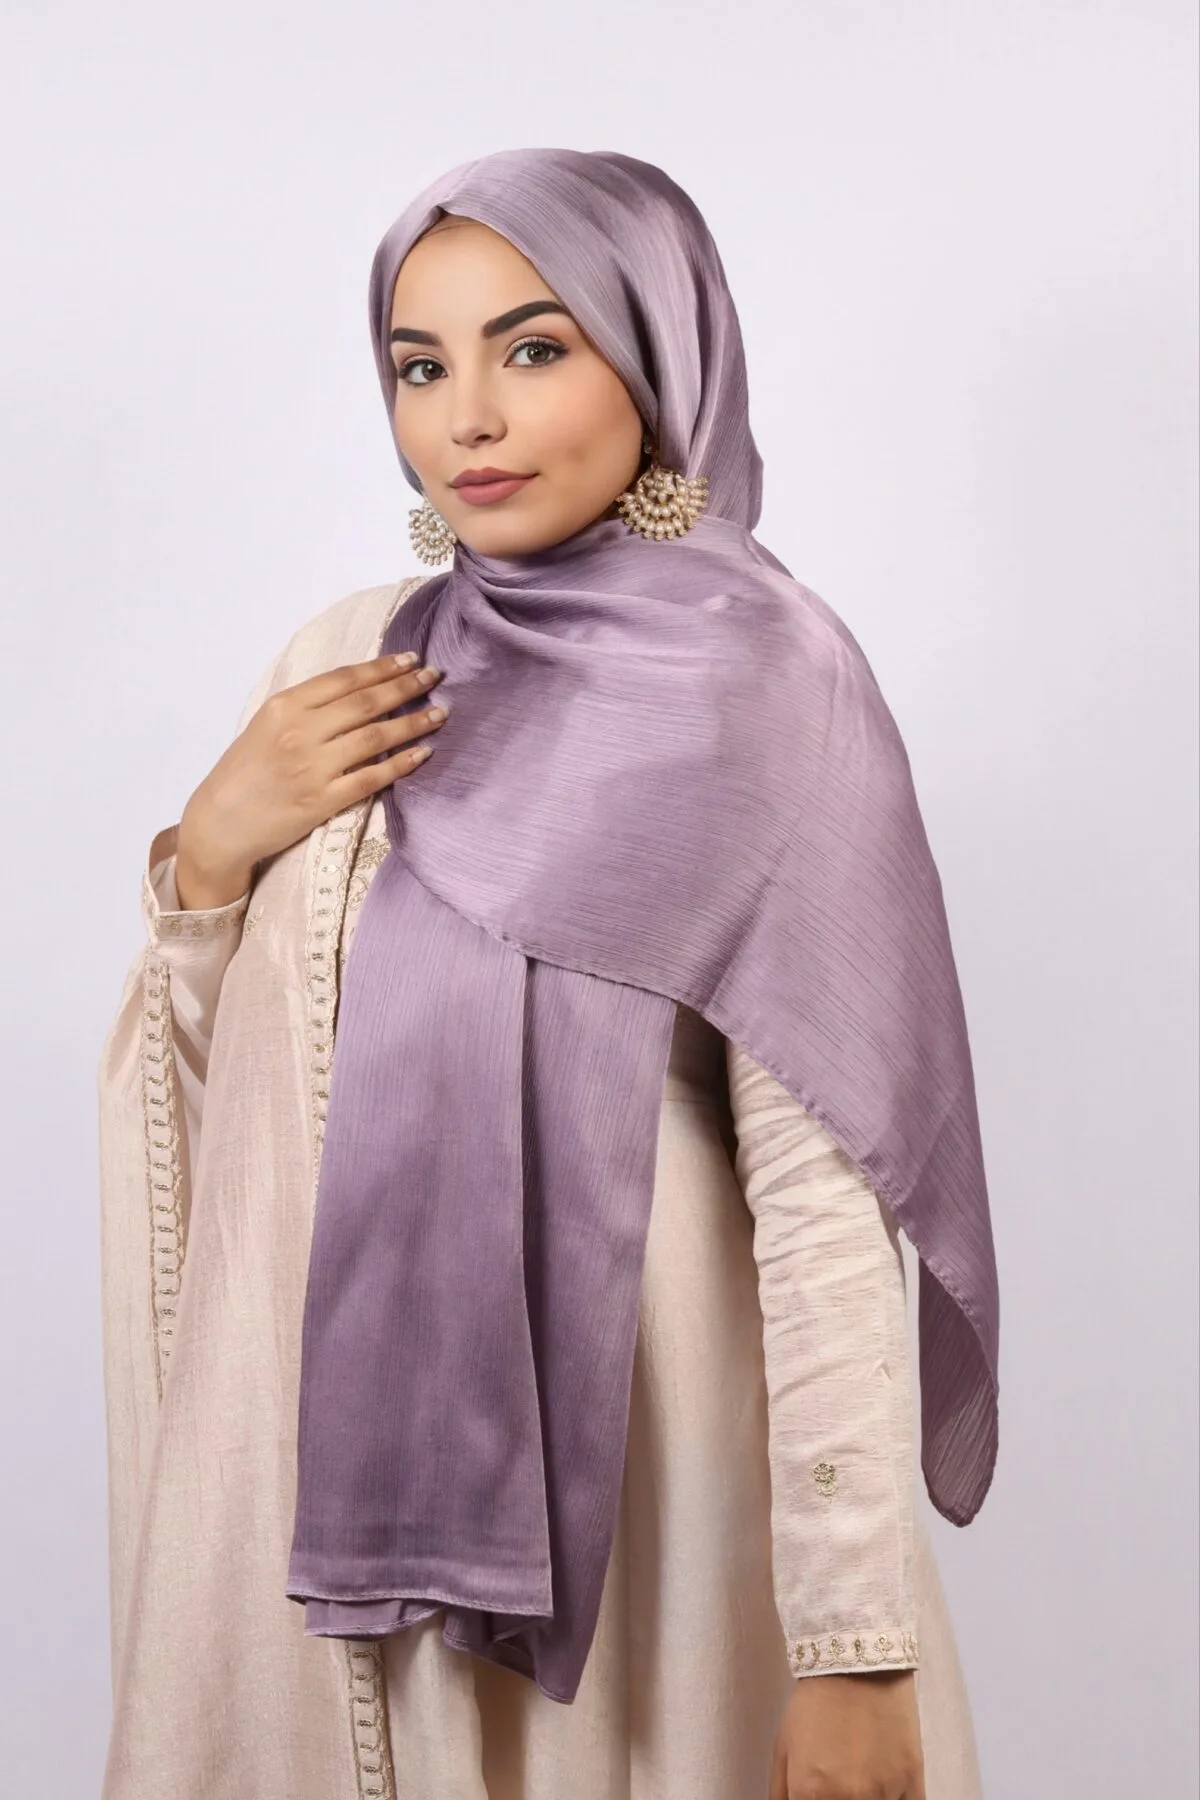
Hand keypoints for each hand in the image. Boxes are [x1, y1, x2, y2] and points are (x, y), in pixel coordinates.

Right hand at [174, 653, 446, 909]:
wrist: (221, 822)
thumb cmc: (245, 770)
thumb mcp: (267, 723)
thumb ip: (308, 706)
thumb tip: (360, 687)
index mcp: (285, 706)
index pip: (345, 679)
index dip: (382, 667)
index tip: (411, 658)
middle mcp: (300, 732)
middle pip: (366, 703)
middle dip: (406, 687)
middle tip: (433, 677)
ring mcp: (313, 767)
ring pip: (376, 737)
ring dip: (413, 723)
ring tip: (439, 714)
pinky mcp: (322, 801)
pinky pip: (372, 777)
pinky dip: (401, 764)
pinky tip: (422, 753)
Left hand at [769, 1670, 925, 1799]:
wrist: (856, 1662)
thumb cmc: (814, 1703)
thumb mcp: (784, 1748)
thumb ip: (781, 1795)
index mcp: (810, 1793)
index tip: (815, 1799)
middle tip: (836, 1789)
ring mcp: (884, 1794)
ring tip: (858, 1781)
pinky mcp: (913, 1783)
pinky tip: (883, 1791)